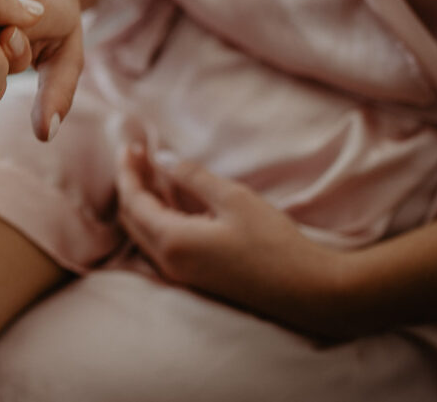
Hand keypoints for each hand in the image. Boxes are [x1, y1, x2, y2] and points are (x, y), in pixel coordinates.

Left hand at [116, 145, 351, 338]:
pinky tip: (171, 198)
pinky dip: (158, 216)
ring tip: (151, 170)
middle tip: (138, 154)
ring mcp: (181, 273)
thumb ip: (192, 177)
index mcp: (172, 241)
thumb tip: (162, 158)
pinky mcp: (195, 276)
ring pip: (144, 232)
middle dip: (130, 184)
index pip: (133, 201)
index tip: (131, 146)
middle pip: (131, 218)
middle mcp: (168, 262)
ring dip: (143, 200)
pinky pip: (161, 243)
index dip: (128, 171)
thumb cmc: (273, 243)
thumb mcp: (234, 199)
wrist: (307, 291)